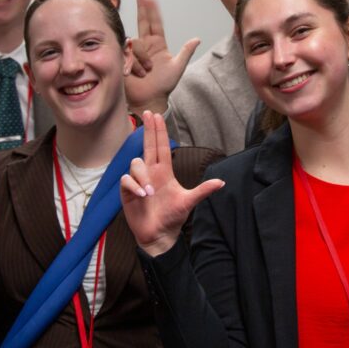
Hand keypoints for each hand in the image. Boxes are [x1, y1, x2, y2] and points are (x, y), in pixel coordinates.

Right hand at [120, 112, 223, 255]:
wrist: (159, 235)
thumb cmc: (173, 217)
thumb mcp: (189, 201)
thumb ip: (203, 190)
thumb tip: (222, 182)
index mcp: (164, 172)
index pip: (161, 147)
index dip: (158, 131)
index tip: (156, 115)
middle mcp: (150, 172)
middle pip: (147, 146)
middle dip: (148, 129)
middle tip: (148, 113)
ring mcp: (138, 181)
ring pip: (136, 163)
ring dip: (142, 176)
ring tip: (150, 192)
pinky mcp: (127, 191)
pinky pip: (127, 180)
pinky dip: (134, 186)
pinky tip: (142, 195)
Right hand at [124, 0, 199, 113]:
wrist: (149, 99)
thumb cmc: (163, 86)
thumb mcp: (177, 67)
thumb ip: (185, 52)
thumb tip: (197, 39)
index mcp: (158, 44)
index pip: (155, 23)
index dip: (152, 10)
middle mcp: (145, 45)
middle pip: (142, 22)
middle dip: (142, 8)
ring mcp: (133, 51)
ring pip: (136, 43)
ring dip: (142, 58)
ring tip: (146, 72)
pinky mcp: (123, 59)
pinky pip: (127, 54)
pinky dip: (133, 64)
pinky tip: (134, 73)